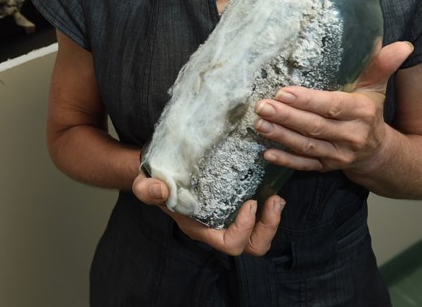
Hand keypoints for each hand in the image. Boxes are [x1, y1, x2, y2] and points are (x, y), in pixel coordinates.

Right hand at [131, 172, 284, 255]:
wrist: (158, 174)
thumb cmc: (153, 183)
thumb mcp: (145, 184)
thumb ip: (148, 189)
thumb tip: (160, 189)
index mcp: (200, 229)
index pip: (230, 243)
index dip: (244, 228)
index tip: (250, 203)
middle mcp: (216, 229)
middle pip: (251, 246)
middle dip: (267, 228)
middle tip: (274, 201)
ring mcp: (227, 219)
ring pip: (258, 236)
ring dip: (272, 220)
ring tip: (276, 197)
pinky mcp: (234, 207)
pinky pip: (257, 218)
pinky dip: (267, 208)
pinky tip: (268, 187)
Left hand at [253, 41, 413, 173]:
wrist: (380, 153)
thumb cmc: (370, 111)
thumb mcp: (376, 87)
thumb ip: (382, 65)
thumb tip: (403, 45)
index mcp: (362, 113)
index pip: (332, 106)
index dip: (308, 101)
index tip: (283, 92)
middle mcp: (351, 136)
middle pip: (315, 126)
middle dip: (286, 117)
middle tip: (261, 106)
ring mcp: (339, 155)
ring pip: (307, 146)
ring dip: (281, 136)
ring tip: (259, 124)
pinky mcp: (327, 167)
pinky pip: (305, 166)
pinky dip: (286, 161)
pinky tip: (266, 153)